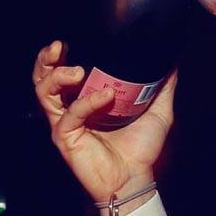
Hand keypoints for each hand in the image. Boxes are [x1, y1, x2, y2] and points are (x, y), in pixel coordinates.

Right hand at [31, 39, 173, 209]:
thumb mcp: (157, 111)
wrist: (136, 178)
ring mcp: (65, 122)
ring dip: (57, 76)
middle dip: (47, 58)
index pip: (62, 69)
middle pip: (43, 77)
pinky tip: (105, 96)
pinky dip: (87, 102)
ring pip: (44, 92)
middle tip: (60, 46)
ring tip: (77, 70)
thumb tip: (172, 61)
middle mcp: (70, 107)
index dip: (59, 53)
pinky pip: (70, 114)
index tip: (69, 38)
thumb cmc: (141, 148)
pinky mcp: (65, 137)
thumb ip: (162, 86)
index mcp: (85, 97)